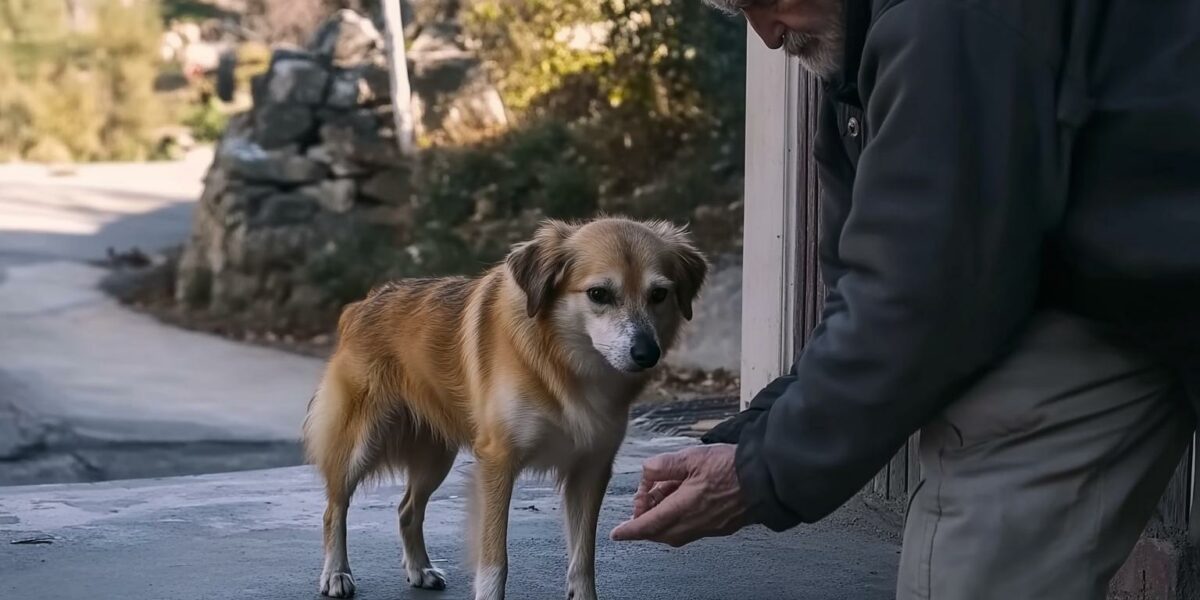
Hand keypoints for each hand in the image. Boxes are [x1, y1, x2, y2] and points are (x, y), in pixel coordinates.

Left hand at [610, 444, 746, 546]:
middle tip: (641, 505)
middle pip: (659, 532)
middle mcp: (693, 523)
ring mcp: (707, 527)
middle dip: (645, 523)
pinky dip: (677, 521)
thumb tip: (646, 473)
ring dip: (662, 521)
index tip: (617, 534)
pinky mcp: (719, 526)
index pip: (648, 525)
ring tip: (662, 498)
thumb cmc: (731, 467)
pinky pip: (690, 530)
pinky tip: (682, 502)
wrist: (765, 479)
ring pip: (674, 532)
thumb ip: (664, 466)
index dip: (630, 530)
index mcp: (683, 507)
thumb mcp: (692, 456)